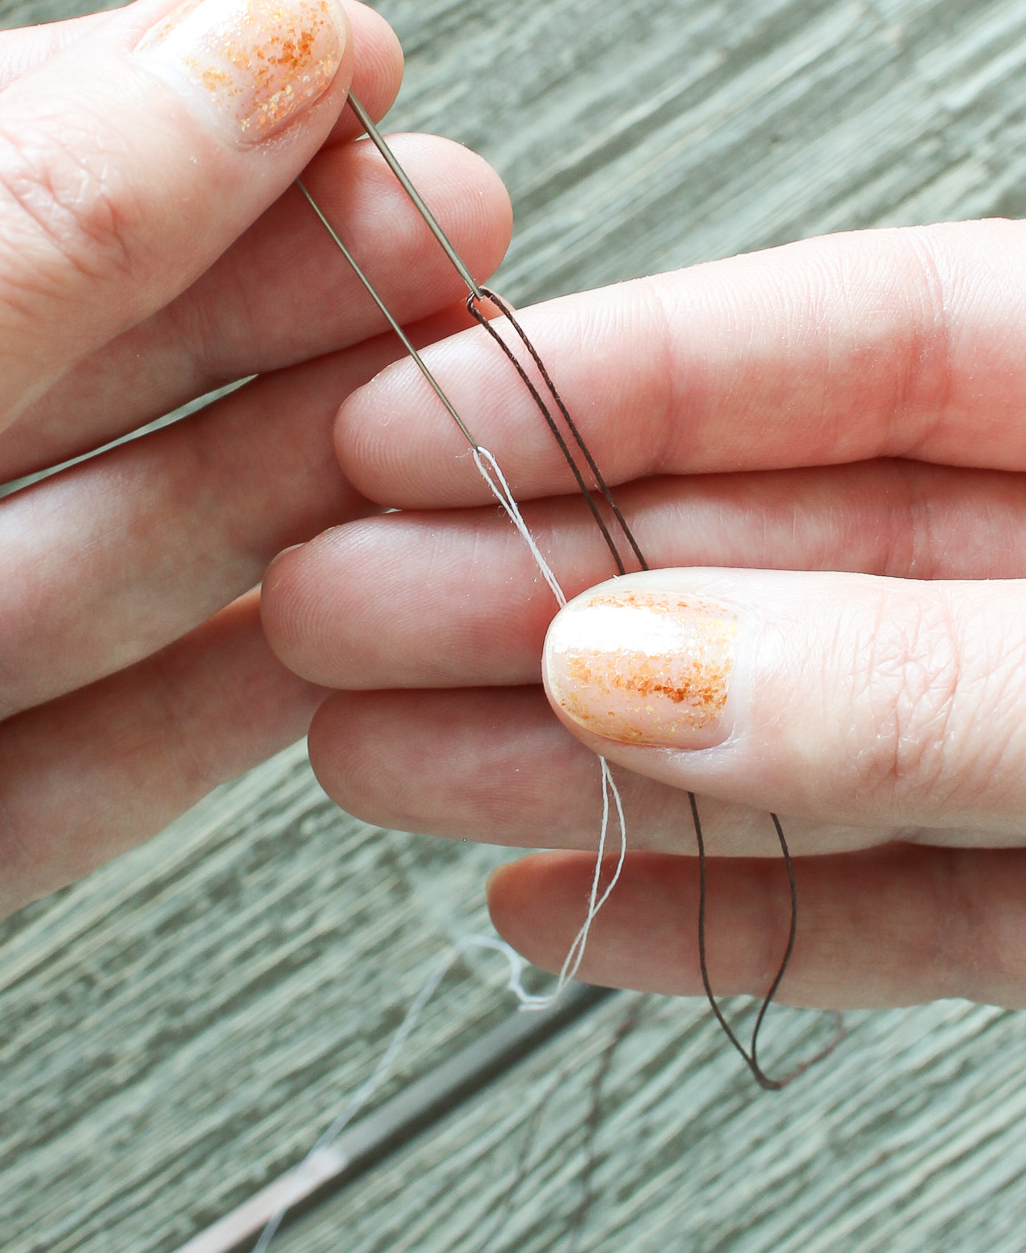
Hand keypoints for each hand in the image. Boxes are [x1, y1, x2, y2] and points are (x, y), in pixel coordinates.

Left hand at [0, 0, 509, 1252]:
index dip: (117, 104)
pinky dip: (175, 709)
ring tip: (409, 429)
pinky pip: (23, 773)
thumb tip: (214, 70)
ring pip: (26, 569)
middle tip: (421, 255)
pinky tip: (301, 634)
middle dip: (218, 299)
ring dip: (235, 501)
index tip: (320, 75)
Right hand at [265, 223, 1025, 1014]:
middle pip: (770, 543)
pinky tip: (571, 904)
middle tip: (335, 600)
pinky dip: (727, 912)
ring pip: (786, 730)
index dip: (608, 377)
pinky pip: (885, 905)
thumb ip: (917, 677)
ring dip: (575, 753)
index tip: (407, 420)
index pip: (850, 340)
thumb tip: (647, 666)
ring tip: (383, 755)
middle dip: (535, 576)